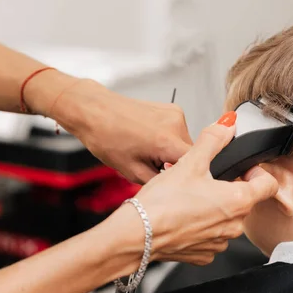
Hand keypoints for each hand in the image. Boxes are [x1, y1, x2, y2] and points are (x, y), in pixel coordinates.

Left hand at [41, 77, 192, 183]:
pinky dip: (168, 139)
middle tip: (152, 166)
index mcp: (167, 141)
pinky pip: (177, 132)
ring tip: (147, 150)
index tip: (173, 179)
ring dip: (172, 151)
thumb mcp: (132, 171)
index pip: (197, 163)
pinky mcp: (172, 109)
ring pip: (184, 143)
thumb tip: (173, 183)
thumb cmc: (106, 138)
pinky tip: (148, 139)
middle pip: (191, 154)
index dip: (186, 175)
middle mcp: (176, 124)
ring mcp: (175, 113)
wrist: (95, 111)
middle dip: (176, 163)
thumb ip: (160, 180)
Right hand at [109, 115, 278, 265]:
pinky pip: (210, 237)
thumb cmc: (162, 203)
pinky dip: (200, 227)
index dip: (256, 172)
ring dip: (214, 209)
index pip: (268, 185)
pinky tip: (182, 217)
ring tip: (189, 199)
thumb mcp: (189, 162)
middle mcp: (233, 226)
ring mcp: (219, 243)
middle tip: (204, 180)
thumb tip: (227, 125)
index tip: (241, 169)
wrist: (136, 235)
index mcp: (238, 201)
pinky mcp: (203, 255)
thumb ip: (213, 140)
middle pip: (245, 201)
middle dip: (229, 189)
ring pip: (226, 220)